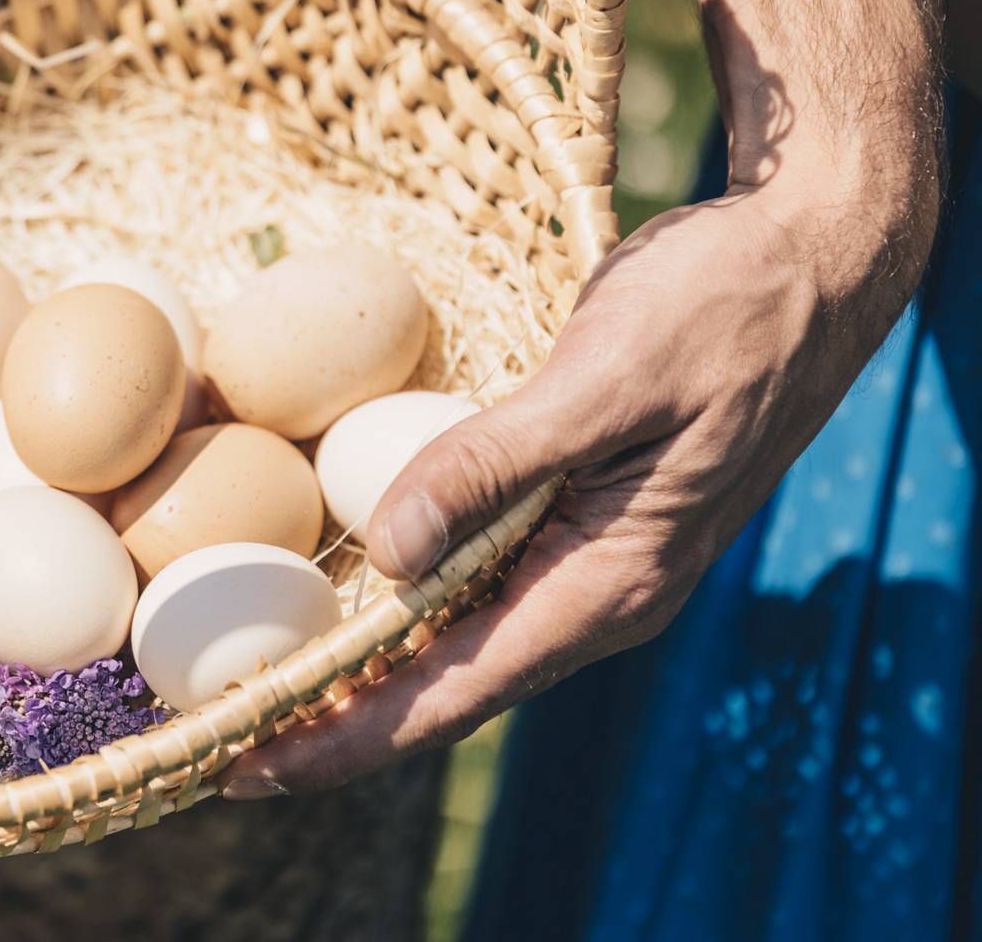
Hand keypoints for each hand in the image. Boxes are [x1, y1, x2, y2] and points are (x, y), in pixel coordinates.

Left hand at [218, 167, 935, 798]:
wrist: (805, 262)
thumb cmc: (721, 311)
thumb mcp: (602, 381)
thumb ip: (493, 467)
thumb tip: (386, 555)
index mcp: (609, 582)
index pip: (457, 690)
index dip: (349, 736)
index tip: (250, 765)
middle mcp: (595, 591)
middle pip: (447, 683)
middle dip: (337, 719)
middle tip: (222, 743)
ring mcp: (586, 557)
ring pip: (457, 637)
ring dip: (362, 668)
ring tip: (259, 689)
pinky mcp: (573, 513)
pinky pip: (475, 581)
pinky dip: (400, 602)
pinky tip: (340, 599)